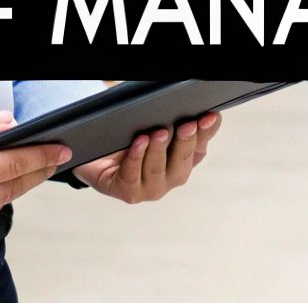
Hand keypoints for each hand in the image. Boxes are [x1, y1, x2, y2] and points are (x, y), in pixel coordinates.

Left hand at [73, 112, 221, 203]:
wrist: (99, 157)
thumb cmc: (132, 141)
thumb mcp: (156, 128)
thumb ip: (179, 121)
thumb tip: (207, 114)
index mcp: (184, 161)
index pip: (199, 147)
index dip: (205, 133)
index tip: (207, 117)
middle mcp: (171, 179)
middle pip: (182, 163)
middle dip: (184, 143)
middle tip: (186, 126)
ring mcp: (151, 189)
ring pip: (157, 170)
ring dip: (158, 150)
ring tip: (159, 132)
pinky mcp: (129, 193)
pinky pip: (133, 175)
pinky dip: (136, 157)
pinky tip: (139, 143)